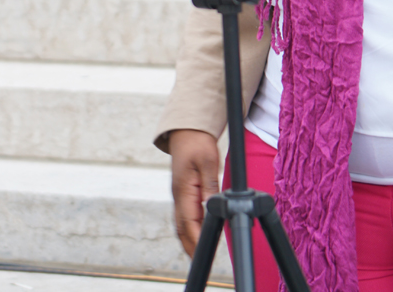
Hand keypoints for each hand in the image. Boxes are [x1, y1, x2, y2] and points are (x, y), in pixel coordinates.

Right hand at [169, 129, 220, 256]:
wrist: (186, 130)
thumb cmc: (197, 143)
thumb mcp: (208, 162)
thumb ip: (210, 186)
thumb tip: (213, 207)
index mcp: (183, 189)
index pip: (189, 222)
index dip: (196, 240)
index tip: (203, 253)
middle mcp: (178, 195)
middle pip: (181, 227)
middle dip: (190, 246)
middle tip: (201, 262)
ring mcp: (179, 194)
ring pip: (181, 223)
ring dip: (188, 239)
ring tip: (199, 255)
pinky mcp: (183, 192)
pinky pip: (184, 215)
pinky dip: (189, 228)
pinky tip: (197, 234)